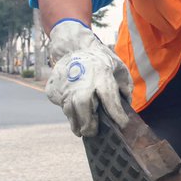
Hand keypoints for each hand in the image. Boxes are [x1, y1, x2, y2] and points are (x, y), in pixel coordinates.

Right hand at [45, 19, 133, 136]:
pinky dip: (67, 112)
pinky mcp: (53, 87)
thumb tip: (127, 105)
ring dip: (76, 122)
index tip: (122, 124)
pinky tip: (74, 115)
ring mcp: (65, 83)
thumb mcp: (119, 68)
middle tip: (92, 132)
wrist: (75, 48)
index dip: (116, 112)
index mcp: (101, 73)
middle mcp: (82, 79)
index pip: (109, 96)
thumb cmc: (102, 60)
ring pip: (68, 108)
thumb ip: (125, 87)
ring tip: (82, 131)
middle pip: (82, 103)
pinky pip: (60, 104)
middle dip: (88, 122)